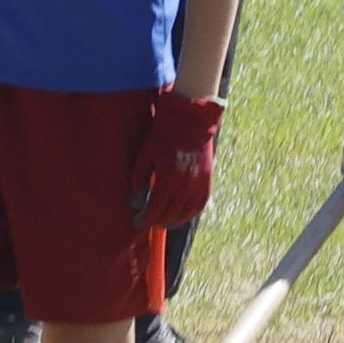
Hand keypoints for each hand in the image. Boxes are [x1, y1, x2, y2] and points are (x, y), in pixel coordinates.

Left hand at [140, 89, 223, 231]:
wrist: (190, 120)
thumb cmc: (163, 135)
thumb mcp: (145, 155)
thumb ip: (139, 178)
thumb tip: (135, 199)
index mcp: (167, 183)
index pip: (154, 211)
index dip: (145, 219)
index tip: (137, 222)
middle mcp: (184, 189)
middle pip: (170, 216)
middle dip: (157, 221)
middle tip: (148, 221)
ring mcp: (198, 187)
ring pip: (186, 214)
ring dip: (174, 221)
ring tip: (164, 222)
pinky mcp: (207, 181)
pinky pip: (200, 205)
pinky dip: (190, 213)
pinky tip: (183, 214)